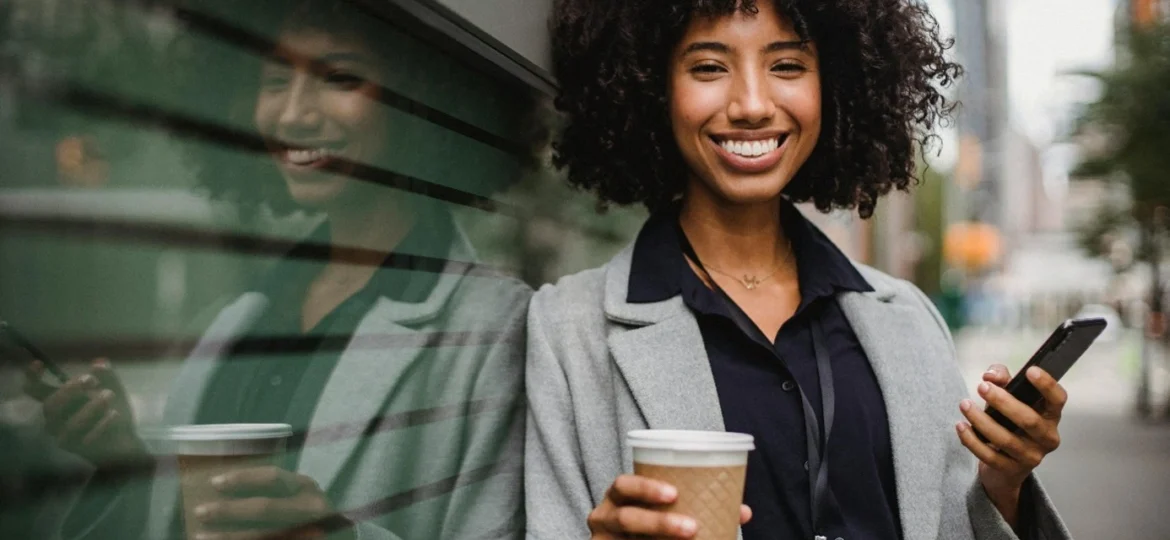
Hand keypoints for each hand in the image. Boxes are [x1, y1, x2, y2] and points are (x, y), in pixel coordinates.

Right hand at [23, 358, 146, 465]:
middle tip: (91, 380)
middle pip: (50, 405)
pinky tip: (114, 414)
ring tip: (109, 395)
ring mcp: (63, 436)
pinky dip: (102, 424)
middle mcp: (55, 419)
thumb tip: (99, 363)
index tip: (38, 364)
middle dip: (69, 390)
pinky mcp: (78, 449)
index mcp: (58, 400)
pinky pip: (86, 438)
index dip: (31, 377)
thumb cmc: (111, 411)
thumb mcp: (112, 388)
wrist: (125, 440)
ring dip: (91, 406)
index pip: (34, 390)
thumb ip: (106, 376)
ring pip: (70, 423)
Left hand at [193, 466, 354, 539]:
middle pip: (265, 508)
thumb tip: (220, 491)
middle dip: (228, 510)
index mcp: (305, 487)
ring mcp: (309, 531)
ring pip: (264, 535)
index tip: (214, 482)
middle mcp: (310, 508)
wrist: (340, 539)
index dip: (243, 479)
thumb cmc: (307, 514)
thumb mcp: (297, 497)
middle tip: (200, 511)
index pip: (273, 478)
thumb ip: (273, 494)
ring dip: (228, 537)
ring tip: (200, 537)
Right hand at [587, 474, 751, 538]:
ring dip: (657, 536)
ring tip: (689, 537)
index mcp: (618, 497)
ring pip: (626, 538)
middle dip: (659, 523)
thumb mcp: (664, 512)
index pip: (624, 485)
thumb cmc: (648, 524)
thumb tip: (743, 511)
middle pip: (627, 519)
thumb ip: (696, 508)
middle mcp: (603, 517)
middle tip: (692, 527)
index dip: (646, 487)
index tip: (675, 493)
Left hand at [955, 364, 1065, 526]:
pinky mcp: (1012, 471)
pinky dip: (972, 441)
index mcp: (1050, 416)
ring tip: (964, 404)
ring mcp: (1031, 457)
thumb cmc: (1008, 422)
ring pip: (1007, 440)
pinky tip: (961, 426)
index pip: (1057, 400)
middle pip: (1029, 420)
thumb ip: (1001, 379)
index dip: (1047, 385)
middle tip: (982, 387)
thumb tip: (990, 376)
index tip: (1030, 371)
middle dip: (1003, 402)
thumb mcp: (1007, 397)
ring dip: (982, 420)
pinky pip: (990, 456)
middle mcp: (1047, 438)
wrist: (1003, 464)